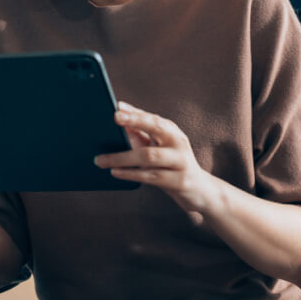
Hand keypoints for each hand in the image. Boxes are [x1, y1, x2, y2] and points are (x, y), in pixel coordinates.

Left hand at [94, 101, 220, 212]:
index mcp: (172, 132)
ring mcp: (181, 162)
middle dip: (135, 120)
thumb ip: (140, 134)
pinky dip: (131, 174)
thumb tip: (118, 116)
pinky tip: (115, 172)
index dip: (135, 112)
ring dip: (122, 157)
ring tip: (101, 160)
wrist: (199, 191)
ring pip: (149, 156)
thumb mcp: (158, 148)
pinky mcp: (180, 181)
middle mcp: (178, 143)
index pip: (152, 118)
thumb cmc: (171, 166)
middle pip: (156, 128)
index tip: (116, 108)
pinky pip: (151, 176)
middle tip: (114, 118)